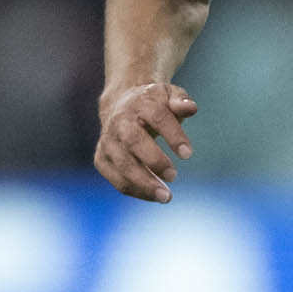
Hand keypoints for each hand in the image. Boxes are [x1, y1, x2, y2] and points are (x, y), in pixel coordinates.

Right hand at [94, 79, 199, 200]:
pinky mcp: (102, 158)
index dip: (173, 135)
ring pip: (123, 165)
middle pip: (134, 141)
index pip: (158, 117)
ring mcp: (108, 141)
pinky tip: (154, 196)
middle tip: (174, 176)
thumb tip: (190, 108)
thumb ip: (181, 101)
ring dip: (144, 183)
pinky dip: (135, 190)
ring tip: (166, 196)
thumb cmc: (153, 104)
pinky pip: (116, 179)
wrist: (121, 104)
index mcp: (141, 103)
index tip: (187, 154)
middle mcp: (121, 122)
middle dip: (154, 161)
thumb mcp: (169, 95)